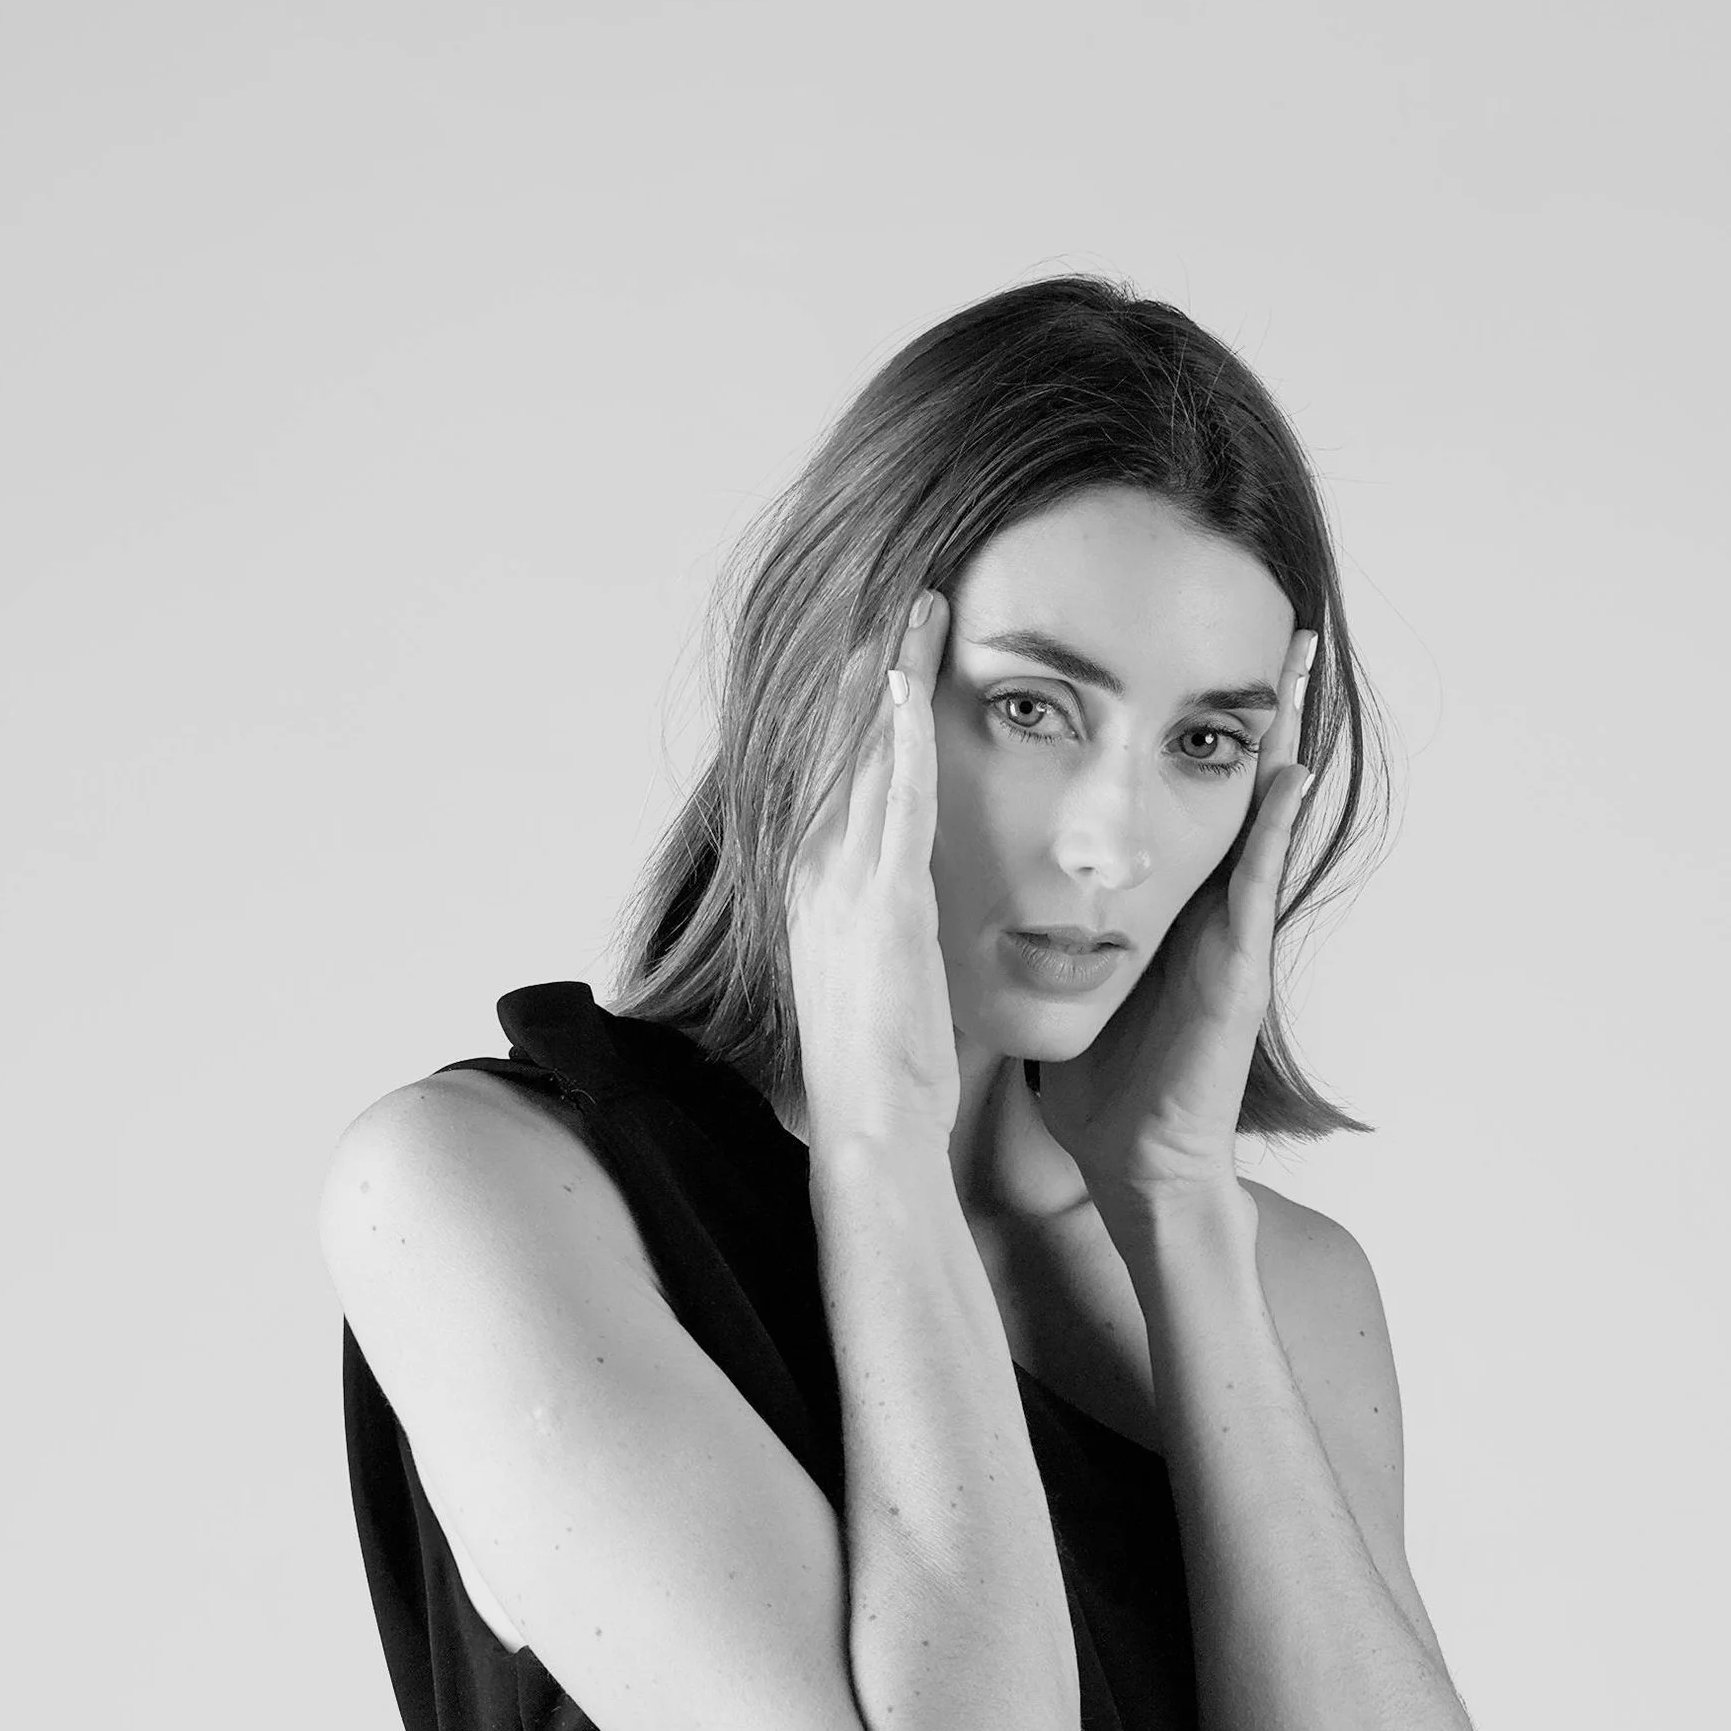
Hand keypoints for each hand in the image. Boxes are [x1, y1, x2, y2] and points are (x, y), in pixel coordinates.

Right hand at [784, 595, 958, 1153]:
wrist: (871, 1128)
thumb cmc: (878, 1075)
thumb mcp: (871, 986)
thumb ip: (877, 937)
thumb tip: (889, 920)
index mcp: (813, 897)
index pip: (830, 784)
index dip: (850, 715)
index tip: (872, 657)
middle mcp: (818, 880)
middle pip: (842, 751)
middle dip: (869, 673)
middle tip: (895, 602)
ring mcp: (847, 889)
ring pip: (869, 758)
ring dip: (892, 680)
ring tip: (918, 611)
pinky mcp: (888, 905)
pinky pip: (897, 803)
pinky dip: (899, 739)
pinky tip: (909, 685)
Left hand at [1038, 628, 1317, 1212]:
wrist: (1135, 1160)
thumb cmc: (1106, 1082)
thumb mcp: (1075, 981)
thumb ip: (1055, 933)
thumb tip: (997, 889)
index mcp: (1170, 903)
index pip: (1181, 795)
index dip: (1186, 725)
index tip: (1184, 646)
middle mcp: (1210, 904)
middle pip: (1235, 782)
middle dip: (1261, 706)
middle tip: (1286, 622)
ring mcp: (1234, 930)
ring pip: (1265, 813)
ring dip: (1287, 736)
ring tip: (1303, 660)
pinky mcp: (1242, 963)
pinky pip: (1262, 880)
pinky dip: (1279, 824)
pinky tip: (1290, 769)